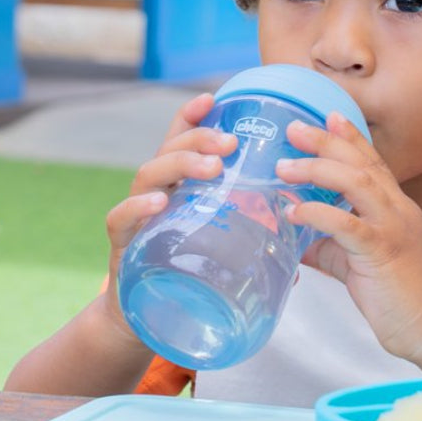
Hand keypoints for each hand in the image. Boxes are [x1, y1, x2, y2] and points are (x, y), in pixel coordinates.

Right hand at [100, 92, 237, 335]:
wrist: (143, 322)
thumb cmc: (186, 276)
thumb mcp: (218, 248)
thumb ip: (251, 239)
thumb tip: (300, 242)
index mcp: (180, 187)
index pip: (182, 141)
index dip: (193, 116)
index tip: (212, 98)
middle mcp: (156, 193)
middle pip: (171, 149)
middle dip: (200, 138)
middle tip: (230, 143)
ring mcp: (136, 217)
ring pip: (148, 173)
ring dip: (180, 164)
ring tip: (211, 168)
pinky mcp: (121, 245)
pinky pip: (120, 218)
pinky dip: (137, 207)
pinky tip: (157, 203)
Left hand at [276, 112, 421, 365]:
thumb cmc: (401, 295)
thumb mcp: (359, 261)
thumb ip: (331, 244)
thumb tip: (297, 238)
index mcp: (396, 207)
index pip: (373, 161)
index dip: (351, 136)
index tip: (329, 115)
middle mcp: (398, 208)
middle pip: (360, 162)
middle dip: (326, 141)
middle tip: (294, 129)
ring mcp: (393, 227)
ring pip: (356, 182)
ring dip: (317, 169)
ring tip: (284, 168)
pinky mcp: (384, 251)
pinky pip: (348, 223)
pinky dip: (318, 213)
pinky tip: (295, 211)